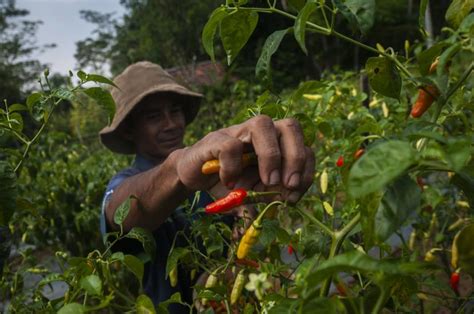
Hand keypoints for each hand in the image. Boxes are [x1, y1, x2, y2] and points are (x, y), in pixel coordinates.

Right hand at [175, 115, 314, 202]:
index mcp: (275, 145)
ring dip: (271, 155)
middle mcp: (260, 133)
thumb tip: (287, 202)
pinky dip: (233, 167)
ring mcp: (237, 132)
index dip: (306, 169)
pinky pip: (230, 145)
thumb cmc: (228, 183)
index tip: (295, 195)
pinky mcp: (215, 139)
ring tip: (268, 182)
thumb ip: (270, 198)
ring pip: (262, 123)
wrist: (193, 177)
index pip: (303, 146)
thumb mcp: (254, 195)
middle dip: (296, 157)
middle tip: (289, 185)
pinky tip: (230, 183)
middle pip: (290, 126)